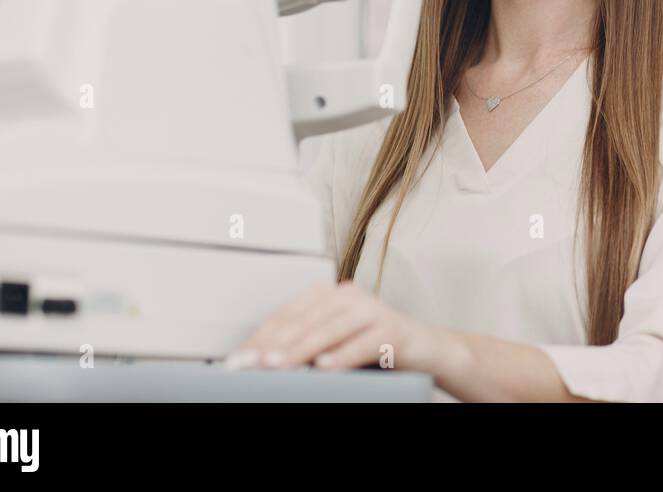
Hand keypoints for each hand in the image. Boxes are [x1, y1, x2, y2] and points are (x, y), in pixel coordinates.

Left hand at [224, 281, 437, 372]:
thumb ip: (306, 345)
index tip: (238, 359)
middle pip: (304, 321)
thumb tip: (262, 362)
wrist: (424, 348)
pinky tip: (324, 367)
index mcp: (329, 295)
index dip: (261, 337)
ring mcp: (372, 309)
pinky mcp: (393, 329)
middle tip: (249, 365)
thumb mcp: (334, 343)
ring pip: (329, 330)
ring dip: (300, 350)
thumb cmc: (372, 348)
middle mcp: (349, 296)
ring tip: (277, 365)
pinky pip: (362, 343)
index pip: (287, 316)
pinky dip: (341, 356)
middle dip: (272, 346)